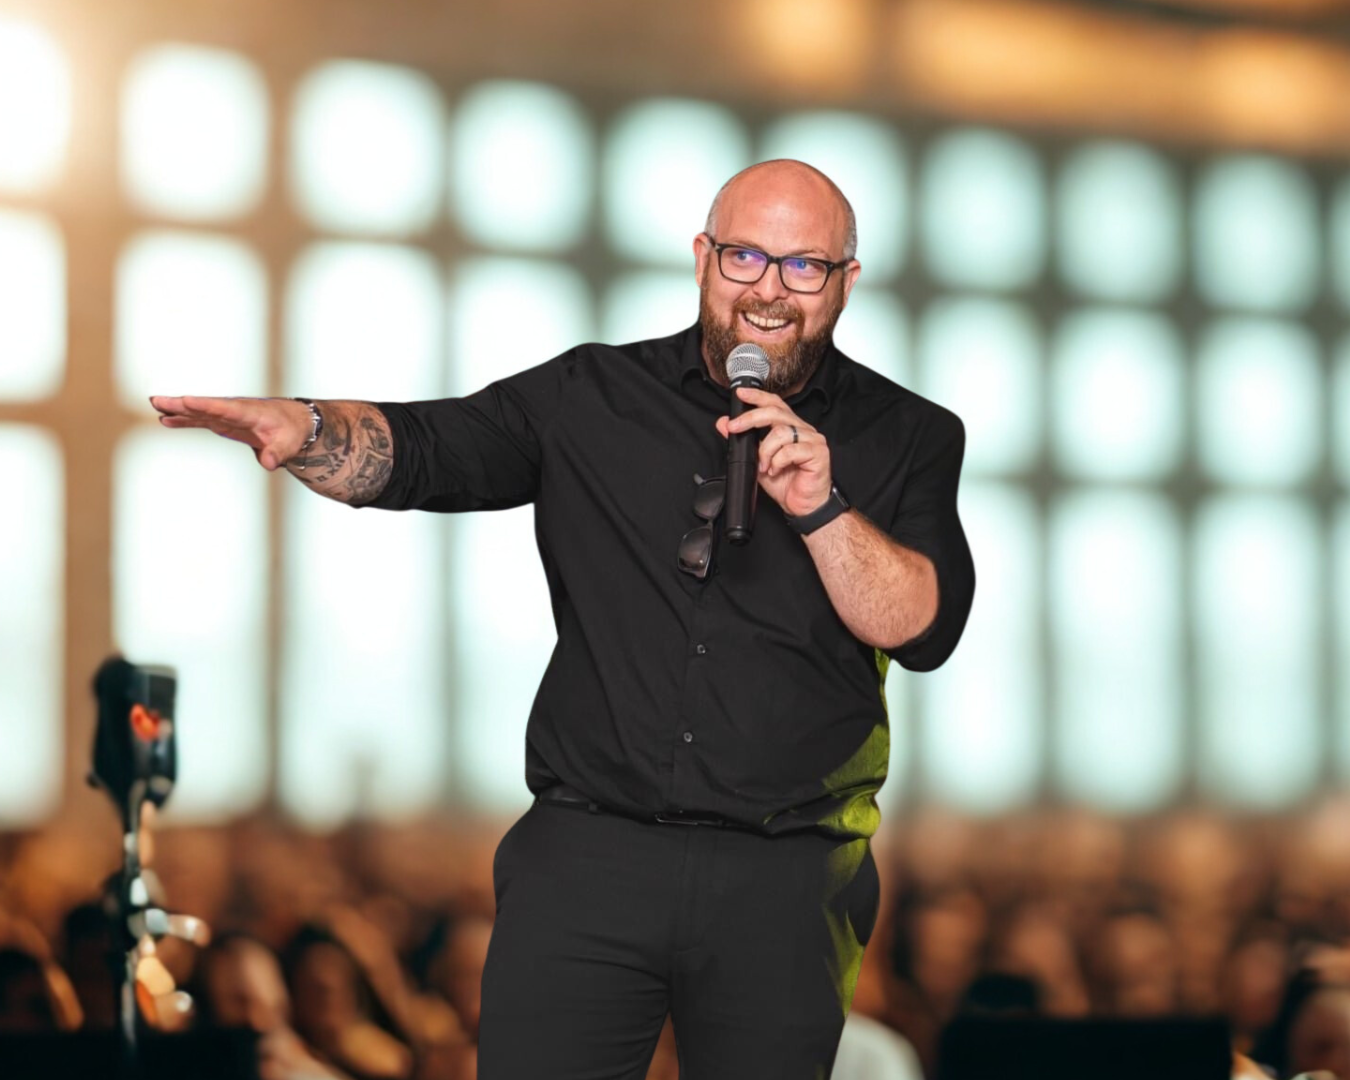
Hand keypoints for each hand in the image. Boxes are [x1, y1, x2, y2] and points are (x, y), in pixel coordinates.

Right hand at [149, 396, 312, 470]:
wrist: (294, 422)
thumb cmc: (292, 431)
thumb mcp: (289, 443)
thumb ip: (278, 453)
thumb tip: (268, 464)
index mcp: (250, 412)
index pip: (225, 408)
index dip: (206, 405)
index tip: (187, 401)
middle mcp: (234, 410)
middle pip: (205, 407)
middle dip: (182, 404)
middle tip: (158, 400)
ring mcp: (226, 415)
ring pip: (198, 412)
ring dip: (177, 409)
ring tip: (154, 405)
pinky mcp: (223, 422)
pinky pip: (200, 419)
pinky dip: (184, 419)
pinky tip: (165, 419)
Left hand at [716, 386, 831, 517]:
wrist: (802, 506)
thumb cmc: (786, 483)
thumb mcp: (757, 461)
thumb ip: (742, 442)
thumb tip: (724, 424)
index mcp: (791, 427)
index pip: (775, 404)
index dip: (758, 396)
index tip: (740, 394)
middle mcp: (803, 430)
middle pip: (775, 412)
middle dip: (750, 419)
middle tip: (734, 428)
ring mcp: (812, 440)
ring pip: (780, 432)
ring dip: (765, 451)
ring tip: (764, 467)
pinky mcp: (818, 452)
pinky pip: (791, 450)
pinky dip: (777, 462)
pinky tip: (776, 471)